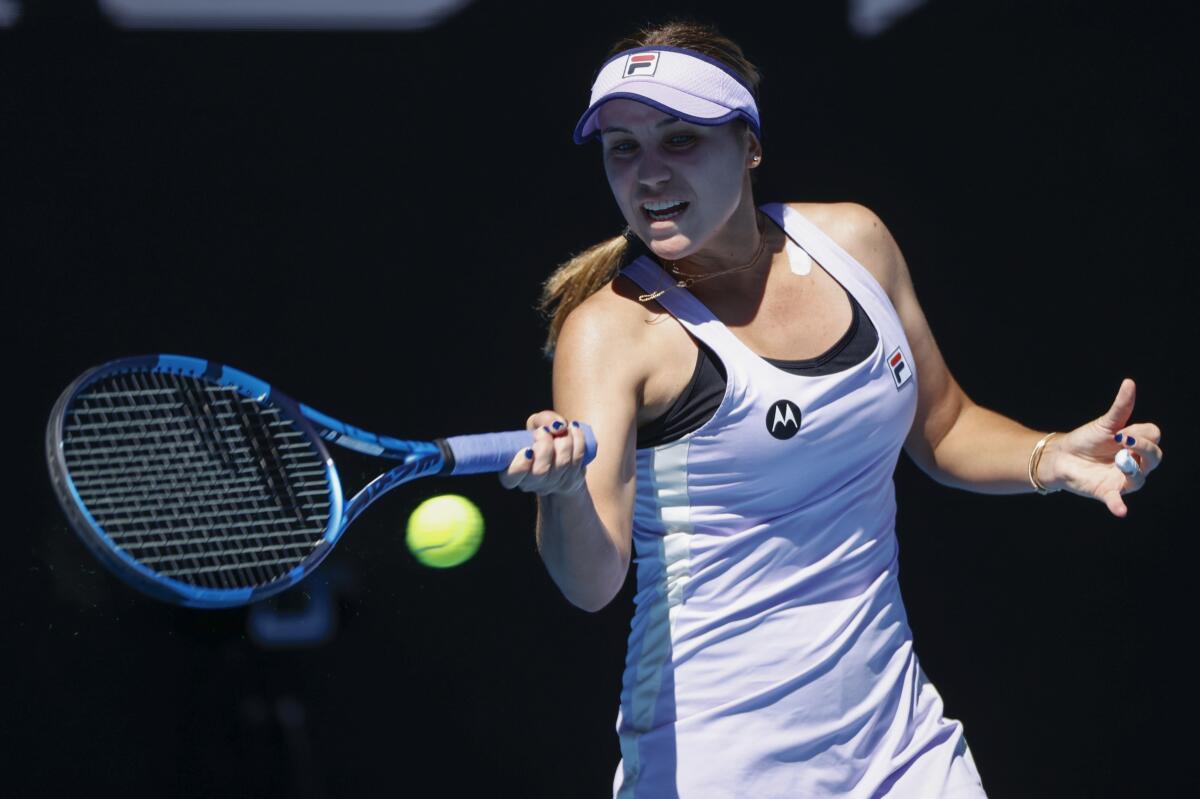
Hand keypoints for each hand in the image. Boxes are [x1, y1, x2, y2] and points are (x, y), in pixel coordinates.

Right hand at [498, 410, 588, 496]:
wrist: (562, 452)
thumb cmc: (541, 438)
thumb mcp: (535, 425)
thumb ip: (542, 420)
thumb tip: (558, 427)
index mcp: (513, 472)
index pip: (512, 477)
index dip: (520, 466)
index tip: (528, 449)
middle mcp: (532, 483)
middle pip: (540, 471)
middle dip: (545, 446)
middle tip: (544, 431)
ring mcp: (554, 484)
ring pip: (562, 463)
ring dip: (564, 440)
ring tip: (562, 428)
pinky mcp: (572, 480)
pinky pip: (577, 459)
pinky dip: (577, 440)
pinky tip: (573, 429)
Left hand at [1041, 378, 1162, 516]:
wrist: (1061, 456)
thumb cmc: (1086, 439)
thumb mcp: (1104, 423)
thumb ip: (1120, 407)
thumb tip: (1129, 382)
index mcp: (1136, 443)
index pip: (1154, 437)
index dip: (1144, 435)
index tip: (1124, 432)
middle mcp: (1134, 462)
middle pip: (1154, 458)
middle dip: (1144, 449)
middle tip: (1125, 441)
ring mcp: (1122, 478)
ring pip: (1140, 479)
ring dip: (1133, 471)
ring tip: (1120, 461)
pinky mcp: (1107, 491)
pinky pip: (1117, 500)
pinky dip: (1118, 505)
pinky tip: (1120, 511)